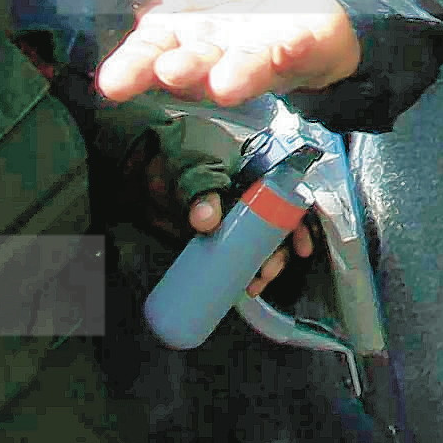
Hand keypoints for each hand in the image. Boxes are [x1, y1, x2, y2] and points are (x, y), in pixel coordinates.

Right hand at [29, 0, 360, 106]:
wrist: (293, 15)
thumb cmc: (219, 0)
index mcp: (172, 40)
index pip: (144, 56)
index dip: (130, 69)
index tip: (111, 84)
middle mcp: (209, 59)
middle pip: (191, 69)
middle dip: (181, 72)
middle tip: (168, 73)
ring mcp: (254, 60)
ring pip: (240, 72)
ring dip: (233, 75)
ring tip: (226, 82)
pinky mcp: (297, 53)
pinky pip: (296, 54)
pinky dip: (293, 50)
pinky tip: (290, 43)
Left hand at [132, 146, 318, 296]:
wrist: (140, 166)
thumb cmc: (175, 154)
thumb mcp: (192, 166)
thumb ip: (201, 190)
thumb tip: (208, 221)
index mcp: (253, 177)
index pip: (288, 200)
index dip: (299, 223)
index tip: (302, 247)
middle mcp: (248, 200)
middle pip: (276, 230)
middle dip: (279, 255)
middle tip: (267, 274)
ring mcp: (230, 220)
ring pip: (257, 246)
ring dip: (262, 268)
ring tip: (253, 287)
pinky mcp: (212, 236)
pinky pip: (233, 256)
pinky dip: (240, 272)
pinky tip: (241, 288)